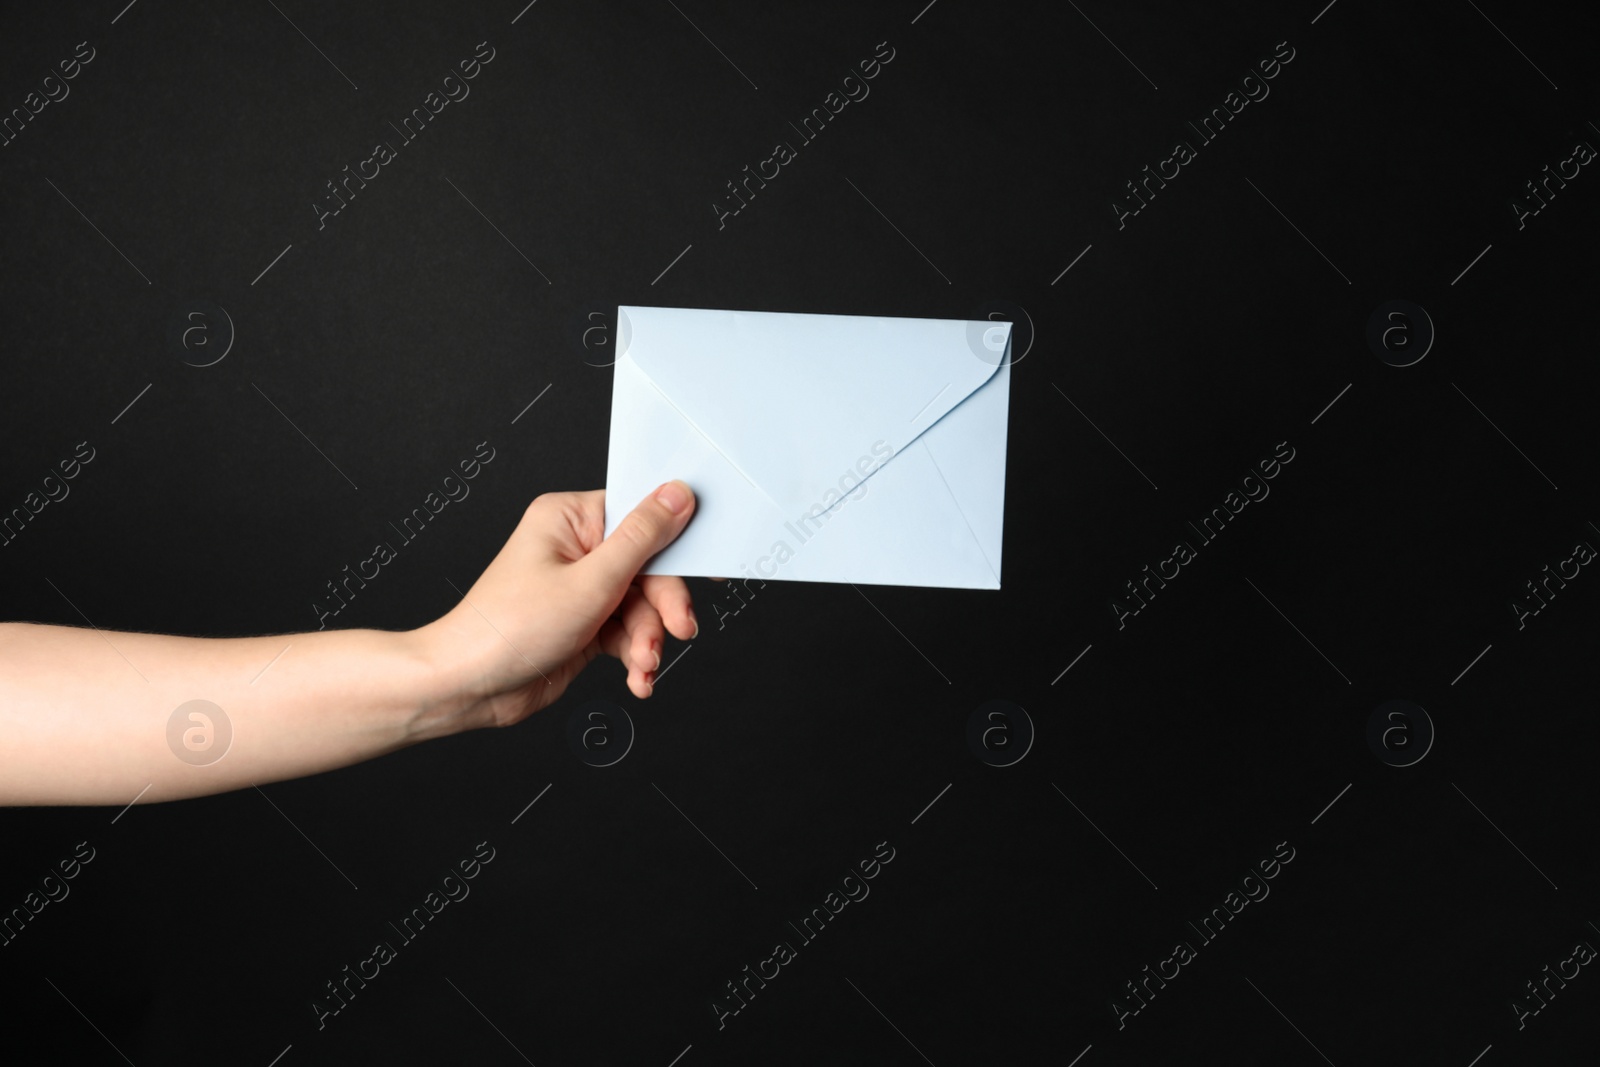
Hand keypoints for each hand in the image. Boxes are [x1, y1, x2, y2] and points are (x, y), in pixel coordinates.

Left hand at [418, 481, 699, 731]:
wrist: (470, 687)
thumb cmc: (510, 628)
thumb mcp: (591, 582)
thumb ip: (642, 539)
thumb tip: (677, 495)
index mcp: (569, 518)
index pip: (640, 517)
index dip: (675, 544)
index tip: (706, 568)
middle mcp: (576, 548)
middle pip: (648, 568)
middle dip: (662, 606)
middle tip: (678, 630)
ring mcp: (581, 587)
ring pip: (642, 606)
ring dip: (648, 639)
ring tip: (644, 665)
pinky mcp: (584, 623)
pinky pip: (627, 632)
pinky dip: (636, 655)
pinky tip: (637, 677)